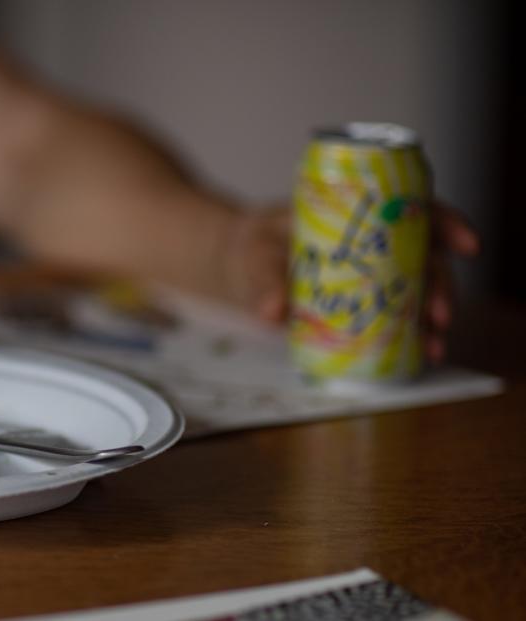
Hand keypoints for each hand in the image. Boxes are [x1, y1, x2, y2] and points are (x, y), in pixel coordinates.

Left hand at [223, 202, 478, 362]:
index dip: (445, 222)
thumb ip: (263, 279)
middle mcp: (371, 240)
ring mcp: (368, 272)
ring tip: (432, 346)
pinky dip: (410, 333)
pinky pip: (393, 314)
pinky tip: (420, 353)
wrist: (235, 266)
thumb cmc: (251, 246)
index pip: (410, 206)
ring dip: (431, 316)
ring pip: (415, 288)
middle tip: (439, 317)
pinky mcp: (359, 301)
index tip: (468, 245)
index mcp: (354, 212)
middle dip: (441, 285)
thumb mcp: (253, 254)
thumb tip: (273, 310)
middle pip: (422, 255)